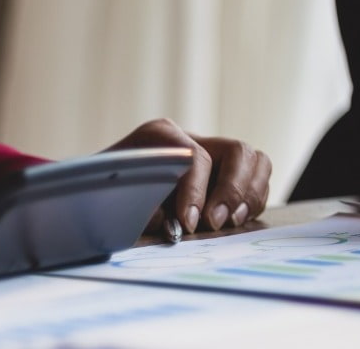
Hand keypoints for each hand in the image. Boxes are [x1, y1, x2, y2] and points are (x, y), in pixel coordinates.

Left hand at [106, 119, 270, 233]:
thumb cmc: (107, 199)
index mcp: (160, 135)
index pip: (195, 156)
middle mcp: (192, 138)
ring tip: (232, 222)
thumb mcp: (118, 202)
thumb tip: (173, 223)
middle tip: (216, 223)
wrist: (100, 197)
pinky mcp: (228, 173)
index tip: (189, 224)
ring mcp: (214, 153)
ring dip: (250, 195)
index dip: (196, 191)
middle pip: (237, 150)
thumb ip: (144, 210)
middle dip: (232, 190)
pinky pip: (259, 179)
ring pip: (256, 160)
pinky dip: (253, 200)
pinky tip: (236, 220)